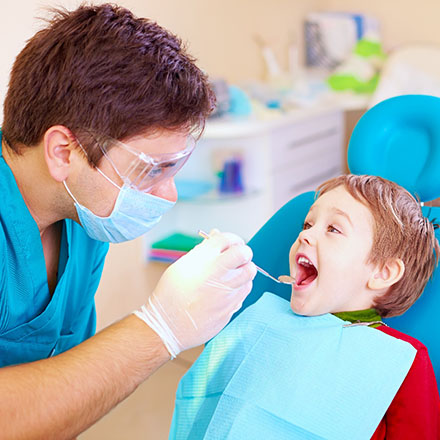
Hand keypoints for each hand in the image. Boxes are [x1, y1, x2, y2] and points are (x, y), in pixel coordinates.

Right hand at [134, 229, 255, 357]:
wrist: (167, 326)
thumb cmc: (171, 295)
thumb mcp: (181, 266)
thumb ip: (203, 250)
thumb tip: (216, 234)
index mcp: (202, 259)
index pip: (227, 239)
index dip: (232, 239)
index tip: (231, 244)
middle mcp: (216, 272)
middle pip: (244, 253)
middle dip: (243, 252)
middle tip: (237, 257)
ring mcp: (226, 291)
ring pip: (249, 272)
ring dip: (244, 270)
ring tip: (233, 274)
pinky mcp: (231, 307)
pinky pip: (245, 290)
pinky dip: (241, 286)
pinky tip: (229, 289)